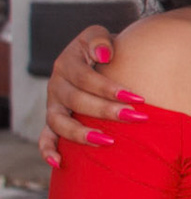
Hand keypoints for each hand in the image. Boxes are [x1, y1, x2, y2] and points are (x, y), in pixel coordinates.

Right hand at [38, 27, 137, 167]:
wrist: (97, 58)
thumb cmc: (104, 49)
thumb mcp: (100, 36)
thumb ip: (100, 40)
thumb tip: (104, 53)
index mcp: (67, 63)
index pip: (85, 78)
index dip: (109, 88)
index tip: (138, 98)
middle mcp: (56, 85)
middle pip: (76, 101)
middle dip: (106, 111)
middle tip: (135, 117)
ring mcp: (53, 104)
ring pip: (59, 122)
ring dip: (81, 133)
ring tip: (108, 141)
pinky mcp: (54, 120)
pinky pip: (45, 137)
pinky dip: (48, 150)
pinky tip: (59, 162)